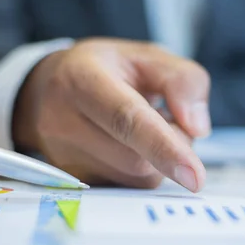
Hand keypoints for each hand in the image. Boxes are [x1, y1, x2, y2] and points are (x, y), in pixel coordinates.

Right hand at [13, 38, 210, 191]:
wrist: (47, 90)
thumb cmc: (105, 70)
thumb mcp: (148, 56)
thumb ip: (182, 80)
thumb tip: (197, 129)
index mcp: (82, 80)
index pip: (126, 120)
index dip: (163, 148)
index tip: (195, 176)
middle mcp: (64, 123)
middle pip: (137, 158)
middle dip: (170, 145)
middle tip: (165, 116)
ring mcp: (64, 159)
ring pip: (135, 178)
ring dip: (157, 160)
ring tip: (142, 129)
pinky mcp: (72, 183)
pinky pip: (125, 189)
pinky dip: (141, 171)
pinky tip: (127, 147)